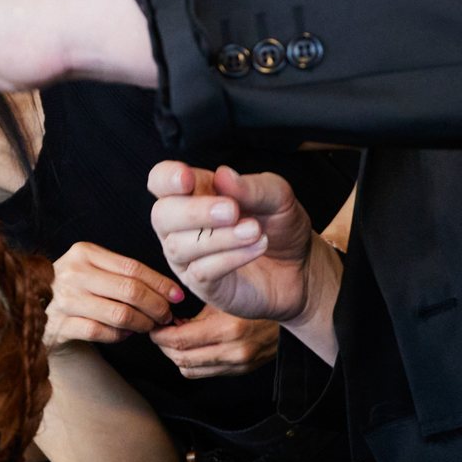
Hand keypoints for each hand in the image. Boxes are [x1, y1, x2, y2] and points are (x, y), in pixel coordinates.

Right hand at [47, 241, 182, 347]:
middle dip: (156, 306)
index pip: (133, 268)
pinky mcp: (60, 326)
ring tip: (150, 326)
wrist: (31, 307)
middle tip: (166, 316)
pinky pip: (102, 332)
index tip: (178, 296)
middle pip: (130, 290)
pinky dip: (120, 335)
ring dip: (142, 323)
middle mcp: (73, 273)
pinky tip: (126, 333)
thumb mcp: (92, 268)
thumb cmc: (74, 287)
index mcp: (84, 253)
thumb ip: (122, 274)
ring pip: (120, 314)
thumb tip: (168, 293)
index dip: (160, 283)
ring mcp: (64, 300)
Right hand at [148, 162, 323, 323]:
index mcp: (194, 193)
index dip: (166, 177)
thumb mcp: (278, 197)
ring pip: (179, 246)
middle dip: (194, 211)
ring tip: (254, 230)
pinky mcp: (202, 285)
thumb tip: (223, 176)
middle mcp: (182, 226)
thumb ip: (251, 187)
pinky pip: (201, 271)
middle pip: (161, 215)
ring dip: (219, 237)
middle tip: (232, 210)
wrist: (300, 267)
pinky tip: (257, 246)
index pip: (160, 181)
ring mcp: (188, 257)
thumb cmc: (280, 226)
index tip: (187, 179)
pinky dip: (231, 257)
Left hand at [151, 306, 281, 379]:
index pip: (179, 341)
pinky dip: (192, 362)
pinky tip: (192, 347)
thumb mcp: (224, 299)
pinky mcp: (242, 371)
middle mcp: (234, 351)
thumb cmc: (254, 299)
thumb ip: (195, 314)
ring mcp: (239, 364)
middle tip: (159, 332)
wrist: (291, 313)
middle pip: (181, 359)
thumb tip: (168, 322)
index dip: (159, 335)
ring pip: (190, 370)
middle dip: (163, 346)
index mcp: (229, 329)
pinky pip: (205, 373)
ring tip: (174, 340)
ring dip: (176, 357)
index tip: (154, 325)